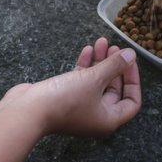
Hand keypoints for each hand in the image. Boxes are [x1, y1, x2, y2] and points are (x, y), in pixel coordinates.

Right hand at [3, 37, 140, 137]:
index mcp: (108, 119)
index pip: (131, 102)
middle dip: (114, 66)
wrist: (27, 111)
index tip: (129, 61)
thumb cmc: (65, 100)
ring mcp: (79, 108)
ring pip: (96, 82)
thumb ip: (114, 66)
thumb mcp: (94, 79)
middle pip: (113, 89)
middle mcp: (96, 116)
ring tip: (101, 42)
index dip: (133, 80)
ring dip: (99, 62)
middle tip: (114, 47)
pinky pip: (80, 81)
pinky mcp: (65, 98)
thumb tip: (131, 55)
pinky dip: (85, 66)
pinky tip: (87, 49)